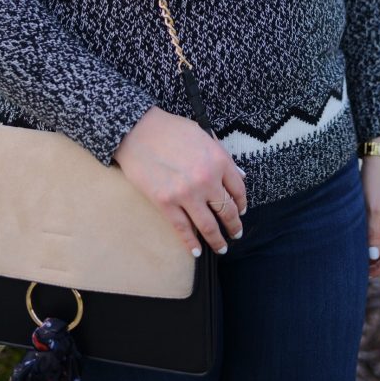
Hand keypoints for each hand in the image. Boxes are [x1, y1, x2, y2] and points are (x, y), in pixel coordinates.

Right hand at [112, 106, 246, 257]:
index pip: (238, 189)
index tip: (241, 211)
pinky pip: (183, 230)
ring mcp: (186, 194)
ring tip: (222, 247)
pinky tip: (197, 251)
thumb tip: (240, 176)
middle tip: (236, 233)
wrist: (137, 131)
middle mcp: (206, 180)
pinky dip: (191, 244)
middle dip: (234, 226)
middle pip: (227, 210)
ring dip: (217, 240)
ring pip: (208, 226)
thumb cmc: (170, 129)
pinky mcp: (166, 204)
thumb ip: (222, 156)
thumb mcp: (203, 134)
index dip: (242, 203)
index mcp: (218, 160)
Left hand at [360, 145, 379, 278]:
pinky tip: (363, 240)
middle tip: (359, 268)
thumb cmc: (375, 182)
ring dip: (376, 251)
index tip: (365, 274)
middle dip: (378, 262)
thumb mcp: (371, 210)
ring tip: (359, 256)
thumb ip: (373, 234)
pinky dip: (376, 239)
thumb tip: (373, 258)